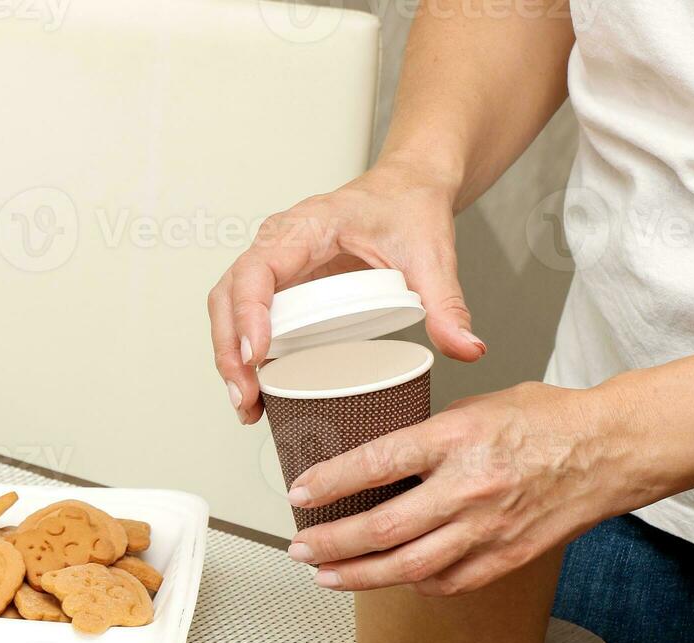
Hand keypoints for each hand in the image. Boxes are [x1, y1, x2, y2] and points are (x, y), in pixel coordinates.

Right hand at [208, 160, 486, 424]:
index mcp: (305, 227)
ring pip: (227, 309)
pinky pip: (244, 315)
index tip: (257, 354)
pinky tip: (256, 391)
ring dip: (229, 358)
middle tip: (245, 396)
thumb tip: (466, 348)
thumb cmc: (408, 206)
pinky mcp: (280, 284)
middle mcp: (278, 243)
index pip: (257, 270)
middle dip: (229, 350)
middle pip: (227, 296)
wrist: (409, 187)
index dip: (248, 313)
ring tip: (246, 405)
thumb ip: (447, 303)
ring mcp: (274, 264)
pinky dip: (242, 353)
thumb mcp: (431, 253)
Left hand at [284, 382, 639, 594]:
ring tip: (326, 575)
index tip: (299, 492)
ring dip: (358, 576)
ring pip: (407, 568)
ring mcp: (488, 529)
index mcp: (458, 439)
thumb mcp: (476, 407)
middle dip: (330, 543)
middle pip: (382, 528)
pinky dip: (410, 584)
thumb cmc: (548, 422)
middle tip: (300, 547)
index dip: (330, 482)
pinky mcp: (505, 558)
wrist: (610, 451)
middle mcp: (470, 488)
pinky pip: (446, 582)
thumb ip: (428, 435)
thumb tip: (382, 460)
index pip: (377, 464)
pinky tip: (388, 579)